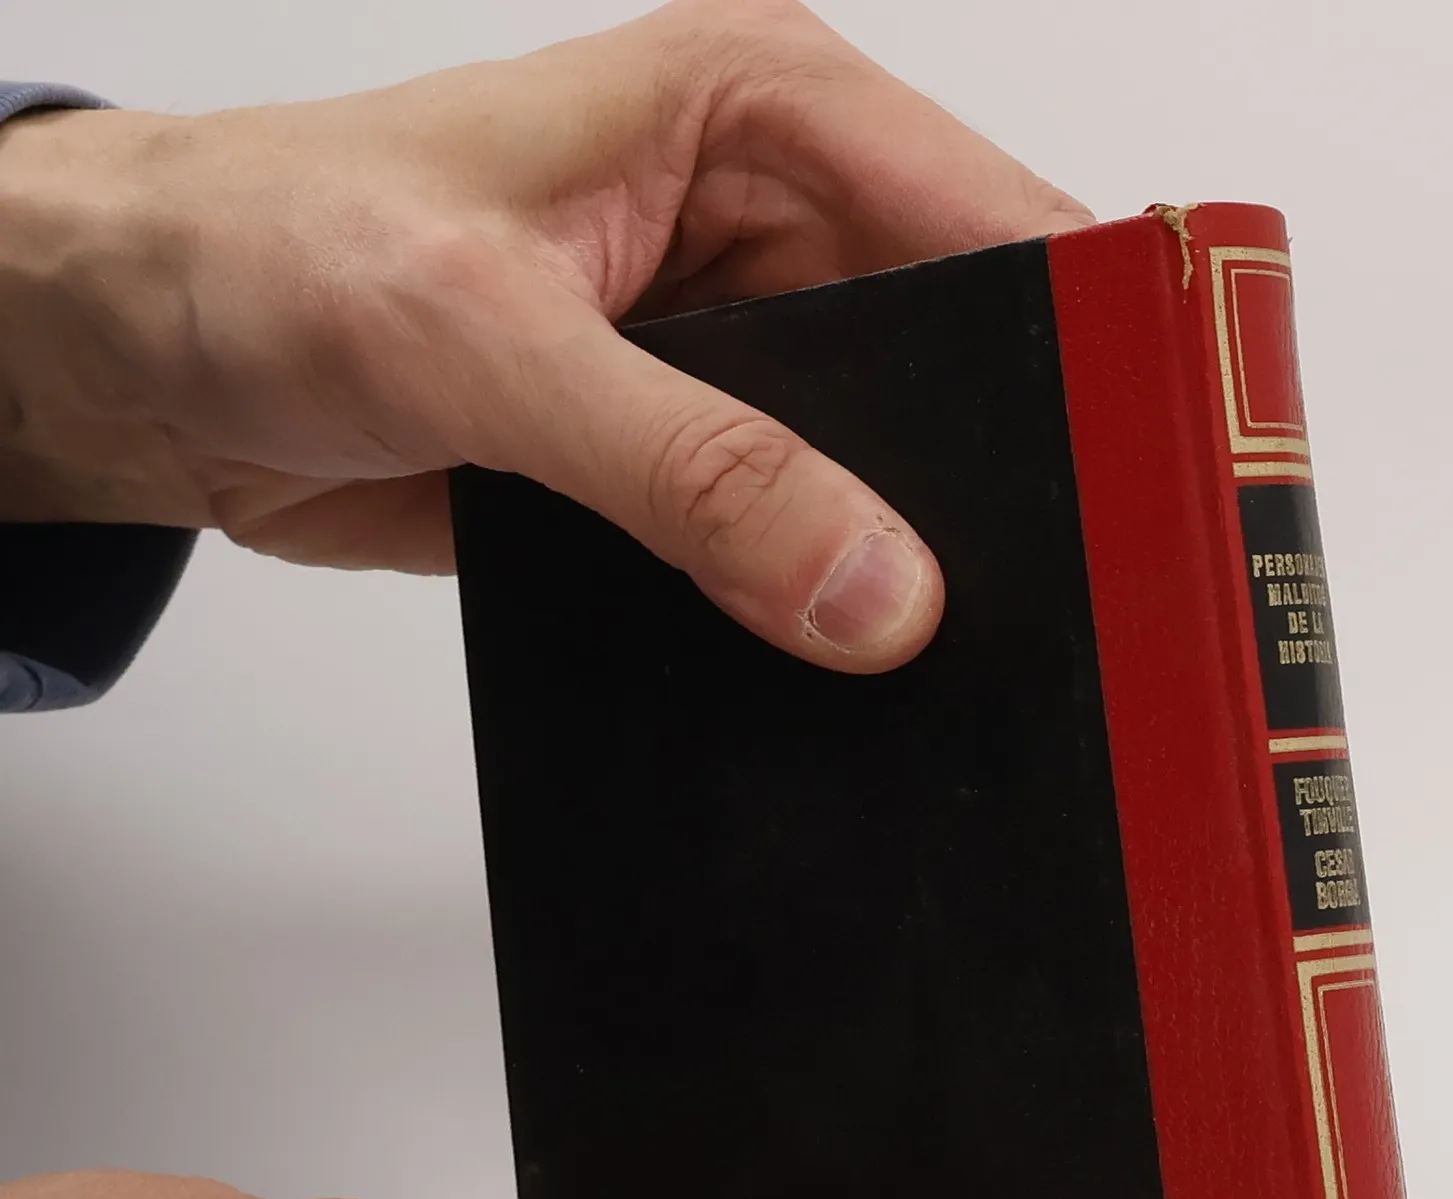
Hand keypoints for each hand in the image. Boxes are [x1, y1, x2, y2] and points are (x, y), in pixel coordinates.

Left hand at [0, 0, 1090, 667]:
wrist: (144, 358)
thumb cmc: (268, 252)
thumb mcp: (485, 342)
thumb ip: (689, 469)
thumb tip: (874, 591)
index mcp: (763, 116)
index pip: (998, 224)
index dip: (1090, 346)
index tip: (1151, 474)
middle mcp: (775, 233)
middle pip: (973, 368)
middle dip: (1013, 481)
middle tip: (1065, 604)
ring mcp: (741, 365)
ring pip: (892, 478)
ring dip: (910, 561)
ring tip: (962, 654)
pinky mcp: (691, 471)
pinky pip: (797, 554)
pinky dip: (817, 613)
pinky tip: (837, 670)